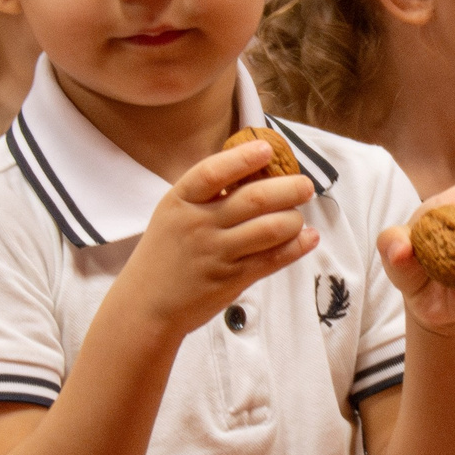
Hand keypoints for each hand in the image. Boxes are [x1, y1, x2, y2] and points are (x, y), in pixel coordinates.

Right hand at [117, 137, 317, 336]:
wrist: (145, 305)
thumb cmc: (164, 254)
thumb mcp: (173, 215)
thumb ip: (206, 195)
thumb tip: (254, 170)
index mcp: (180, 201)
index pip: (212, 172)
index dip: (242, 158)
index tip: (267, 148)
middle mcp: (198, 224)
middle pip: (253, 199)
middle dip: (288, 188)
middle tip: (306, 186)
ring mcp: (216, 253)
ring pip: (269, 229)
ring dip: (293, 219)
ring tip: (298, 216)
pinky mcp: (231, 279)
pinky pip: (272, 259)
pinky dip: (296, 246)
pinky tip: (309, 238)